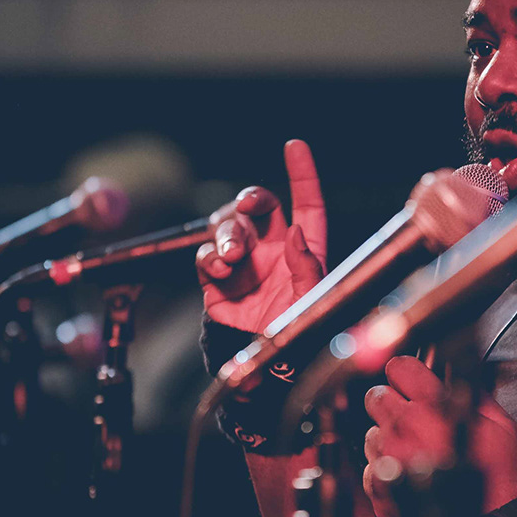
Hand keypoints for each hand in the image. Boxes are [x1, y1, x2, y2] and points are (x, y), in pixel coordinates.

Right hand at [196, 140, 326, 335]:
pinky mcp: (216, 280)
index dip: (302, 175)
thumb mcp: (310, 302)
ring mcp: (242, 262)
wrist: (262, 368)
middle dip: (252, 198)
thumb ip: (307, 268)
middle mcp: (272, 250)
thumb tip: (295, 233)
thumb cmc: (294, 334)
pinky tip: (220, 268)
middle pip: (259, 207)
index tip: (295, 147)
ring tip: (233, 257)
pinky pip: (206, 255)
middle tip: (249, 205)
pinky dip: (210, 257)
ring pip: (229, 227)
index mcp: (302, 250)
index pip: (305, 205)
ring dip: (229, 234)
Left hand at [362, 355, 516, 516]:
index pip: (399, 367)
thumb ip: (473, 394)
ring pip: (370, 432)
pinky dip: (384, 468)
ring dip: (387, 437)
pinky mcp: (382, 486)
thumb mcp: (501, 426)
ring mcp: (390, 458)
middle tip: (410, 414)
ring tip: (413, 451)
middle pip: (375, 395)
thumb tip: (457, 375)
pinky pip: (370, 466)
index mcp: (434, 407)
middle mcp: (405, 428)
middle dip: (391, 400)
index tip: (411, 379)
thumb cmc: (498, 480)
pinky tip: (406, 474)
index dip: (407, 372)